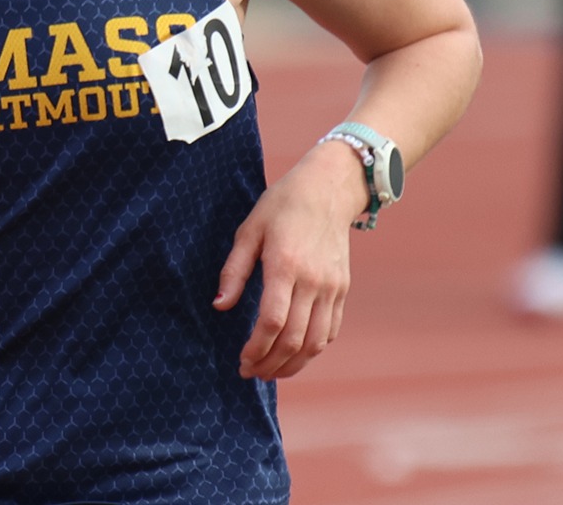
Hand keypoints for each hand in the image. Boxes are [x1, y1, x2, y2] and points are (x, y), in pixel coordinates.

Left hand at [215, 142, 365, 379]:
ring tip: (271, 372)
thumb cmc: (282, 206)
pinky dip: (313, 350)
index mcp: (285, 266)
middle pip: (294, 339)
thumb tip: (220, 305)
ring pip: (315, 342)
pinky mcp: (342, 289)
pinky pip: (330, 330)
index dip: (256, 348)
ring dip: (292, 365)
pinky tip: (295, 355)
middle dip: (270, 364)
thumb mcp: (249, 231)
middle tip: (251, 372)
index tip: (241, 361)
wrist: (328, 190)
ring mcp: (332, 288)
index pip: (272, 321)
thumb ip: (234, 271)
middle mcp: (312, 281)